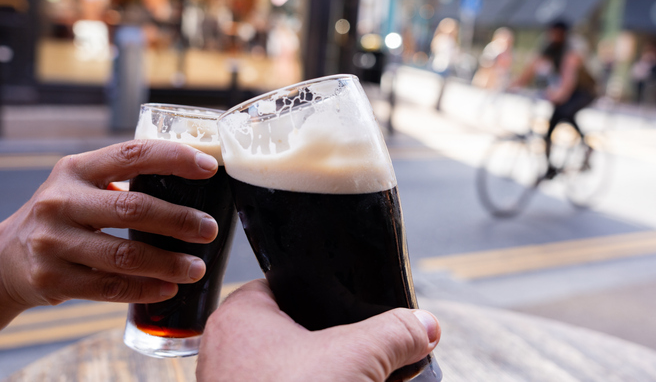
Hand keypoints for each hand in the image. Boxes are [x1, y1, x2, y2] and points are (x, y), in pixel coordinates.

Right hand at [0, 139, 219, 346]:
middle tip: (209, 229)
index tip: (209, 168)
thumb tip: (195, 184)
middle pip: (133, 208)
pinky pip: (108, 287)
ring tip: (196, 268)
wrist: (5, 258)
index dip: (174, 158)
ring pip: (124, 254)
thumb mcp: (81, 185)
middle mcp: (61, 201)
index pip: (132, 154)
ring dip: (168, 263)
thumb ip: (124, 179)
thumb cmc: (64, 215)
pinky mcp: (52, 277)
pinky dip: (144, 289)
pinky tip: (168, 290)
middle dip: (179, 220)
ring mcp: (53, 241)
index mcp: (76, 169)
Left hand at [196, 280, 440, 381]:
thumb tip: (424, 325)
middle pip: (297, 329)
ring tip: (368, 376)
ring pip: (295, 368)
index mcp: (241, 317)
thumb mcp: (356, 358)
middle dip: (338, 342)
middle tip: (370, 351)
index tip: (357, 302)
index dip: (326, 290)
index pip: (287, 284)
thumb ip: (394, 334)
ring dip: (332, 373)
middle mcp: (231, 351)